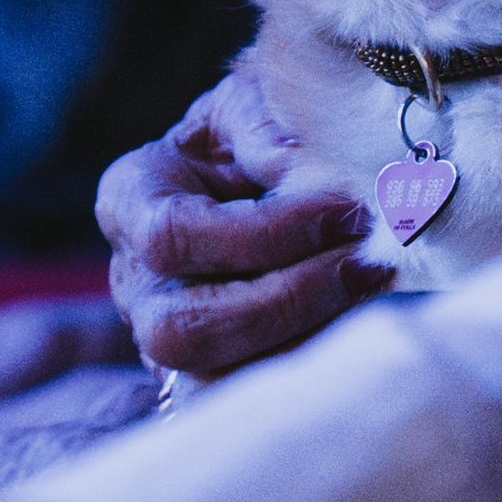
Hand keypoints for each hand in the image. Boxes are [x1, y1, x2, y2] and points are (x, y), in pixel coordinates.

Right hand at [100, 66, 386, 380]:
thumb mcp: (255, 102)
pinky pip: (245, 399)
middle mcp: (135, 280)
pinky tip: (359, 322)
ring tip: (372, 285)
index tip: (345, 210)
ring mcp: (164, 338)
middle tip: (366, 261)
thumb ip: (265, 127)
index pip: (172, 236)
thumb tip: (290, 169)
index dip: (264, 234)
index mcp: (130, 199)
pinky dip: (308, 368)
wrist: (277, 174)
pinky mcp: (206, 377)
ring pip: (213, 378)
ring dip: (305, 339)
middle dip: (286, 301)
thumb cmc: (259, 132)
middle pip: (182, 328)